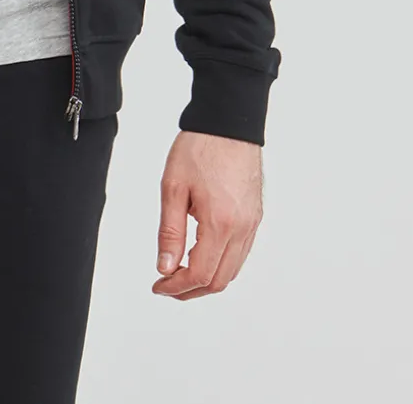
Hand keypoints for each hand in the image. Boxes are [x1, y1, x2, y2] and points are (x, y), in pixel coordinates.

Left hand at [153, 130, 262, 298]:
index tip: (158, 285)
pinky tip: (200, 255)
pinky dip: (220, 264)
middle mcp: (242, 229)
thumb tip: (165, 267)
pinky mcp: (254, 216)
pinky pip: (240, 253)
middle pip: (219, 280)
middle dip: (190, 289)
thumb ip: (170, 232)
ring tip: (179, 272)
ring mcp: (252, 224)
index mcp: (221, 223)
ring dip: (206, 279)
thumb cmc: (199, 148)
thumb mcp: (173, 187)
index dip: (176, 287)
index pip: (200, 274)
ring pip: (232, 270)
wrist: (228, 123)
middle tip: (165, 284)